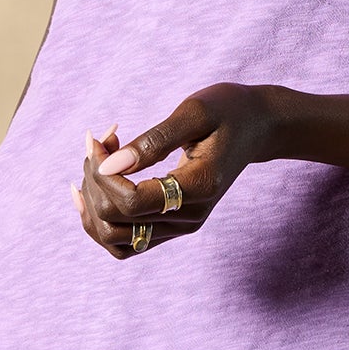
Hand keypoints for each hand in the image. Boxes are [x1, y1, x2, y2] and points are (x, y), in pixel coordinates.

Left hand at [72, 83, 276, 258]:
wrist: (256, 126)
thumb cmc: (227, 110)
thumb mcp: (194, 112)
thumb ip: (153, 140)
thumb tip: (109, 165)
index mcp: (199, 188)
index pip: (131, 202)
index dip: (103, 174)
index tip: (101, 138)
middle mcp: (190, 217)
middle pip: (116, 222)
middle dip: (94, 181)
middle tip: (99, 141)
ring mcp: (181, 226)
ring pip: (113, 238)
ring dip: (92, 201)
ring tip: (97, 160)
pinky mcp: (172, 225)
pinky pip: (124, 239)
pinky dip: (100, 216)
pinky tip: (94, 184)